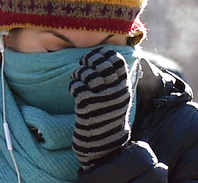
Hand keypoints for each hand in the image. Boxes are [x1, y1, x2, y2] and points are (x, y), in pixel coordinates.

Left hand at [69, 47, 131, 169]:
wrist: (104, 143)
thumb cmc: (108, 117)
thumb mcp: (119, 97)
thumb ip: (115, 80)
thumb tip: (106, 57)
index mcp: (124, 87)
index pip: (116, 60)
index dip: (103, 54)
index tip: (95, 55)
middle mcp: (115, 90)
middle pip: (101, 63)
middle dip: (90, 60)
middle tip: (84, 64)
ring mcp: (102, 97)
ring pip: (87, 73)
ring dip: (79, 73)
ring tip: (78, 79)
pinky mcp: (87, 104)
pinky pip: (77, 85)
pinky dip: (73, 85)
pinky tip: (74, 90)